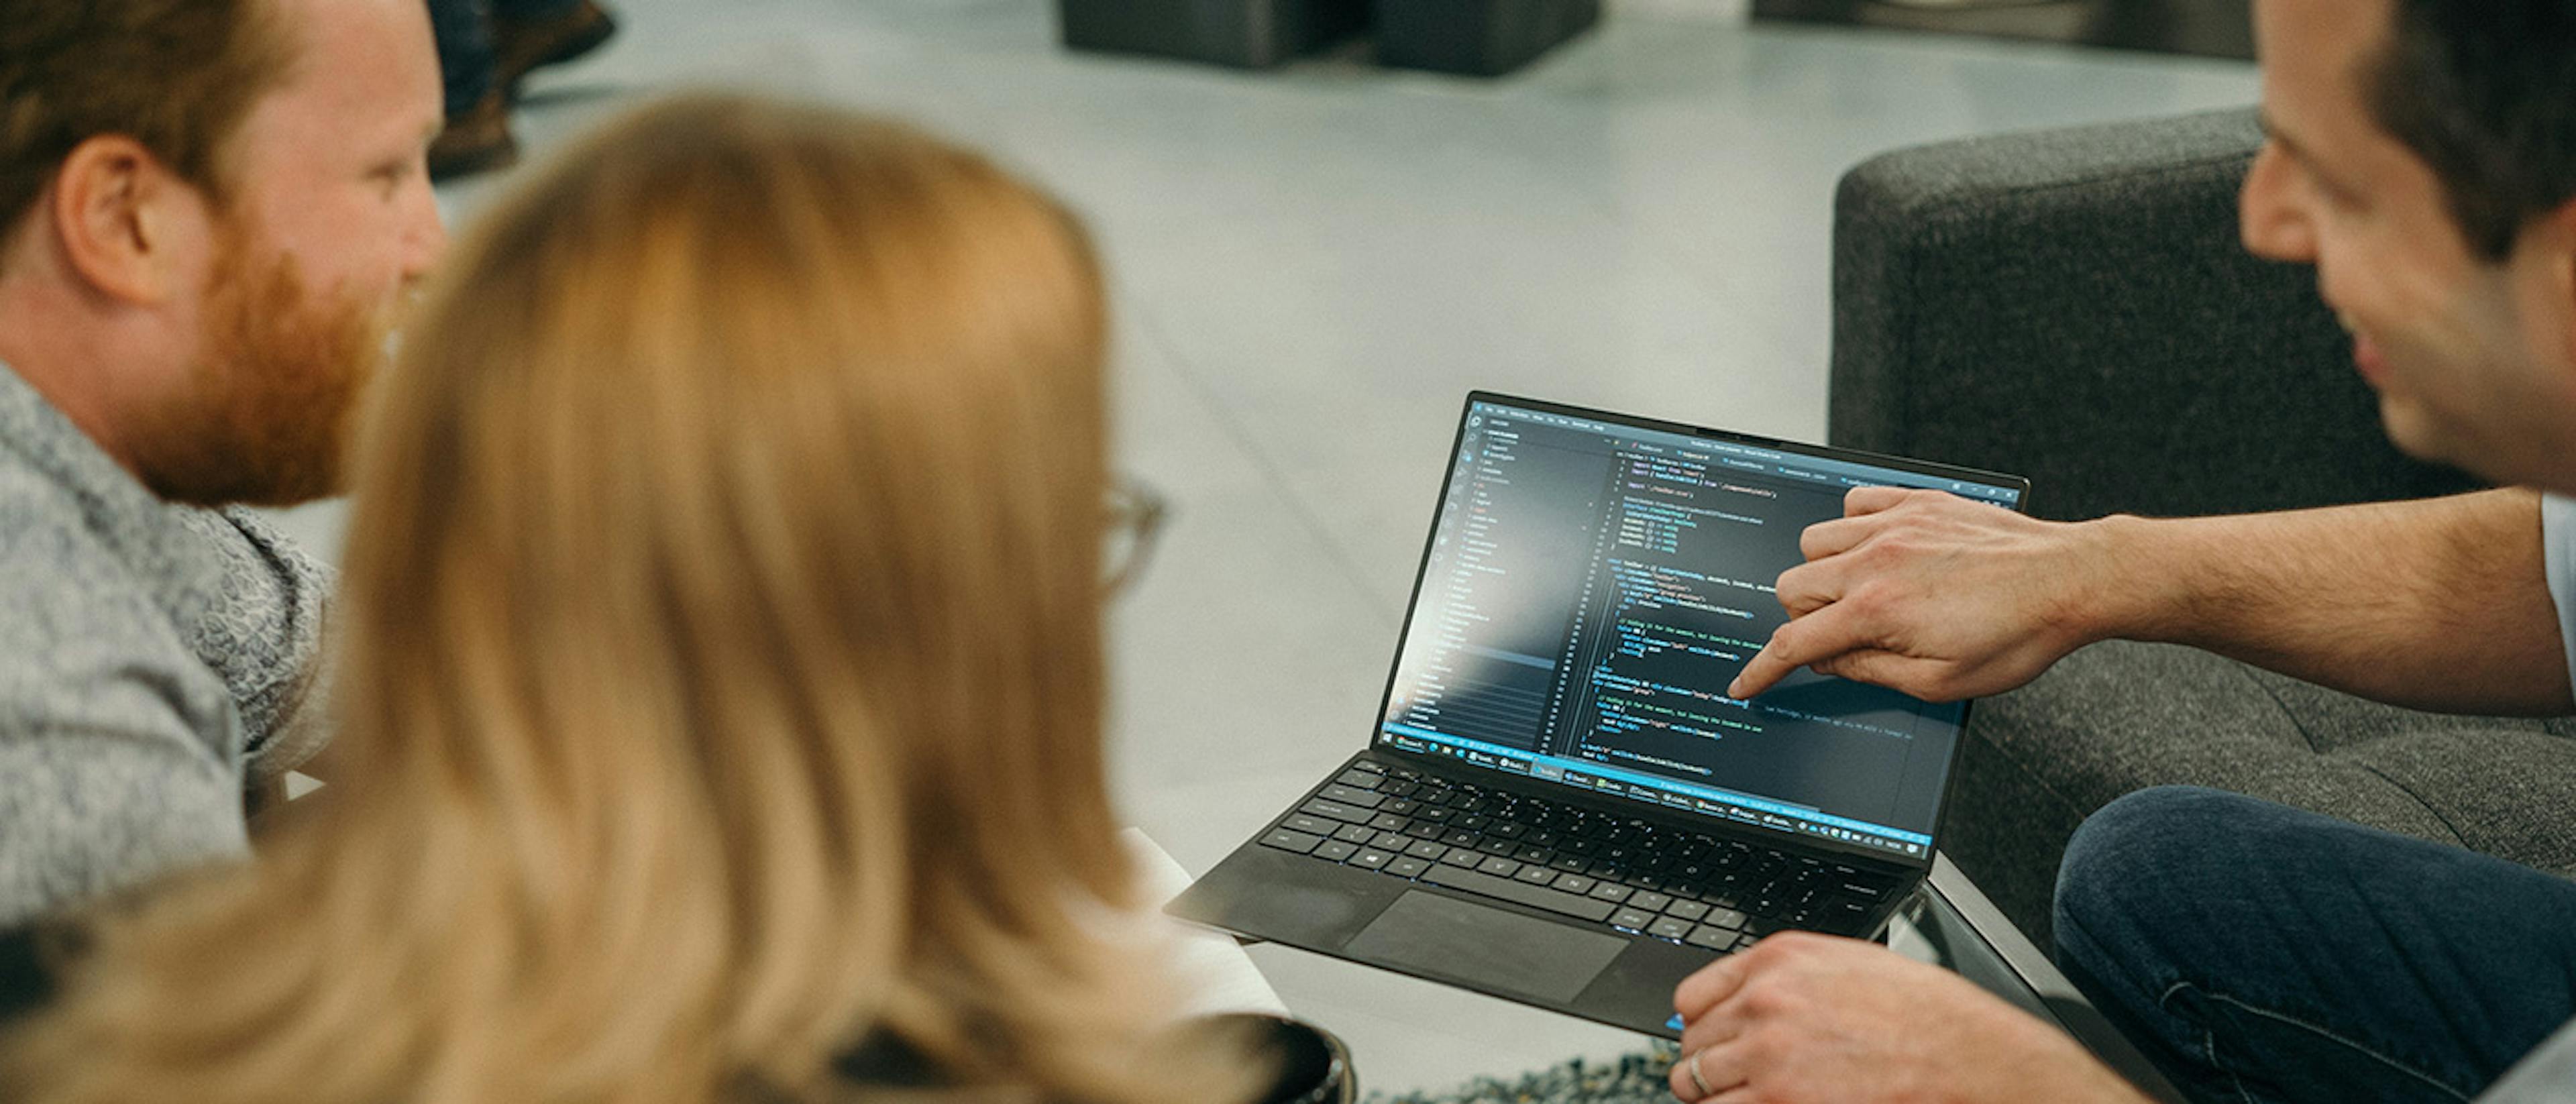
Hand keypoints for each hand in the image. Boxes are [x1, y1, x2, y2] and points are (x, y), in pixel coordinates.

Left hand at [1668, 933, 2149, 1103]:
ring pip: (1695, 1084)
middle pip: (1691, 1043)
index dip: (1701, 1025)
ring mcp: (1768, 1055)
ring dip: (1712, 1096)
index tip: (1711, 1040)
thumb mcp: (1851, 964)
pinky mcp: (1780, 1102)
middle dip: (1709, 1063)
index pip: (1692, 996)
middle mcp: (1764, 1002)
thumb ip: (1789, 977)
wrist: (1970, 1056)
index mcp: (1778, 960)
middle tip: (1731, 1078)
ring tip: (1743, 1099)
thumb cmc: (1927, 1014)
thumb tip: (1750, 998)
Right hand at [1727, 487, 2116, 701]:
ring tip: (1860, 592)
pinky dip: (1852, 526)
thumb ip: (1872, 671)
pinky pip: (1853, 501)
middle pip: (1791, 587)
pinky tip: (1878, 550)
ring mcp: (1895, 524)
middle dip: (1804, 619)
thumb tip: (1831, 662)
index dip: (1762, 669)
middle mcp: (1877, 560)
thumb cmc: (2017, 634)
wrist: (2070, 581)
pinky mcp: (1918, 502)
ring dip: (1823, 572)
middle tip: (1841, 636)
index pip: (1794, 642)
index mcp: (1878, 610)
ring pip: (1813, 542)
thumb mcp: (1942, 682)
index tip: (1747, 683)